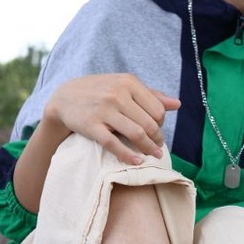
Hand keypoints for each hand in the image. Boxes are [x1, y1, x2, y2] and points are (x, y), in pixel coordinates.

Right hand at [44, 73, 180, 164]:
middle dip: (157, 139)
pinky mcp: (91, 126)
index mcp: (128, 82)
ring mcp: (104, 110)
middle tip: (158, 148)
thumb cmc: (100, 92)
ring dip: (148, 149)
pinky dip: (129, 156)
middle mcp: (117, 94)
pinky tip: (137, 162)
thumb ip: (151, 95)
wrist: (65, 97)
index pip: (157, 109)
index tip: (157, 131)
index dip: (161, 124)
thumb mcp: (124, 86)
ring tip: (153, 156)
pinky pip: (114, 144)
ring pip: (136, 134)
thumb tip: (178, 104)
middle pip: (149, 124)